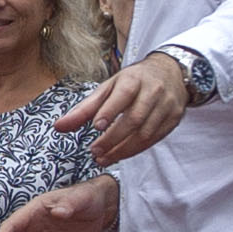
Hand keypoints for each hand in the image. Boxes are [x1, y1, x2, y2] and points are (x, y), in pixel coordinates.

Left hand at [65, 49, 196, 165]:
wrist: (170, 72)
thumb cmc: (133, 81)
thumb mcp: (108, 88)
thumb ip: (84, 109)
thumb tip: (58, 127)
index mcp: (133, 79)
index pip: (123, 95)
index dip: (110, 111)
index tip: (96, 127)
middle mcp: (152, 91)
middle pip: (134, 118)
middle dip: (113, 138)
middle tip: (95, 151)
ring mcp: (166, 106)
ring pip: (146, 132)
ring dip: (124, 149)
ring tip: (104, 158)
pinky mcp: (174, 119)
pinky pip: (155, 139)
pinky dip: (136, 150)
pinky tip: (120, 155)